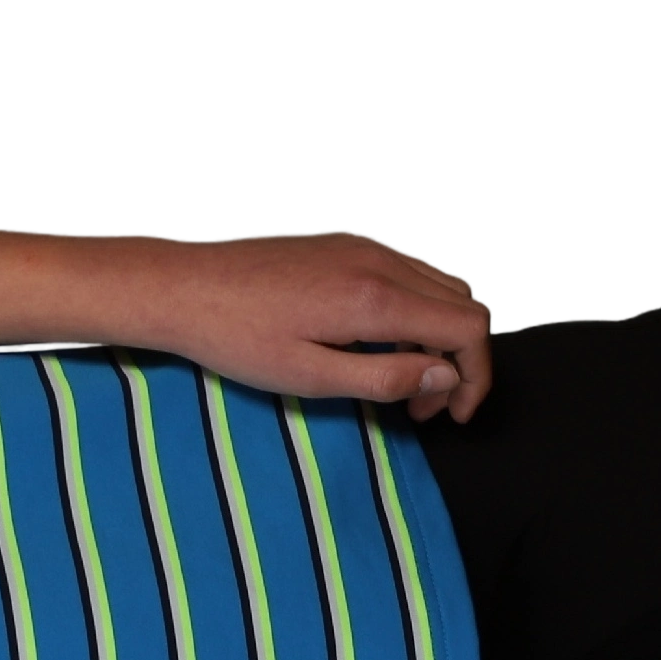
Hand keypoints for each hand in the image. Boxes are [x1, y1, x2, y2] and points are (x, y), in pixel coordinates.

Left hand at [120, 231, 497, 423]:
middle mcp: (380, 262)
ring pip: (440, 289)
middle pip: (463, 306)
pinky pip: (409, 274)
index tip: (455, 413)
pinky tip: (379, 345)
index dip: (476, 376)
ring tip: (401, 381)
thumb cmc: (235, 336)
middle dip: (458, 363)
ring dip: (437, 338)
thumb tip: (444, 378)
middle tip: (421, 408)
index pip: (469, 328)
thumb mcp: (310, 376)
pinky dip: (415, 312)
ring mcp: (365, 247)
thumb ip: (385, 378)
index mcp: (375, 297)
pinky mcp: (348, 245)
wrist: (185, 287)